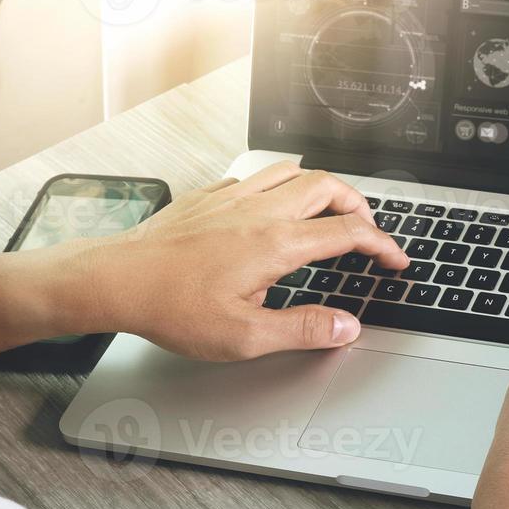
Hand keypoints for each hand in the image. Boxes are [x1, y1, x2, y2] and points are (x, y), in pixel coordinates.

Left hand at [0, 162, 408, 359]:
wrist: (113, 280)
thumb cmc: (170, 306)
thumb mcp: (244, 336)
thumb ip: (304, 329)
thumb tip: (346, 327)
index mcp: (276, 243)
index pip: (349, 233)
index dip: (383, 245)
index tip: (395, 260)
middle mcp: (259, 211)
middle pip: (328, 187)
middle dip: (359, 206)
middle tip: (368, 230)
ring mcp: (232, 198)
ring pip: (294, 172)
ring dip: (323, 188)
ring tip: (331, 209)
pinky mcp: (208, 197)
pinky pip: (257, 177)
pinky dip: (280, 186)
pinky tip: (273, 207)